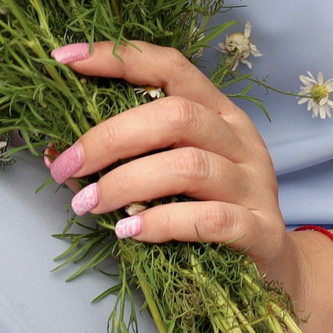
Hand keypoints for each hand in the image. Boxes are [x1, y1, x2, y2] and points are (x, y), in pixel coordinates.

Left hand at [45, 41, 325, 314]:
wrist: (273, 274)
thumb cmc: (208, 215)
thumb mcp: (171, 177)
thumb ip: (127, 158)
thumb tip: (58, 154)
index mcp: (218, 113)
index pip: (170, 67)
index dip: (118, 58)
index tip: (64, 60)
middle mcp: (240, 139)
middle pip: (176, 116)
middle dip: (110, 137)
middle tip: (68, 167)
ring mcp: (255, 184)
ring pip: (189, 166)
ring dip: (127, 182)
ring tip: (88, 204)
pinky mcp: (261, 231)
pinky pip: (211, 219)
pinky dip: (163, 222)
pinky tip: (129, 232)